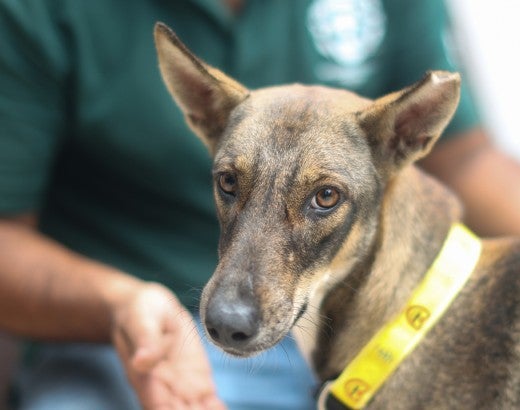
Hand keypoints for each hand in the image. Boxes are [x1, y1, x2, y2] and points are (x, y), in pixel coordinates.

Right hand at [111, 282, 225, 408]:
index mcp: (145, 378)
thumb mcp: (141, 320)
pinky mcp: (198, 377)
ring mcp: (182, 385)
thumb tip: (141, 362)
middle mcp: (163, 389)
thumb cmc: (139, 311)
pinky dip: (217, 408)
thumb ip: (145, 340)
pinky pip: (209, 399)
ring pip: (195, 409)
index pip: (159, 408)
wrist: (151, 305)